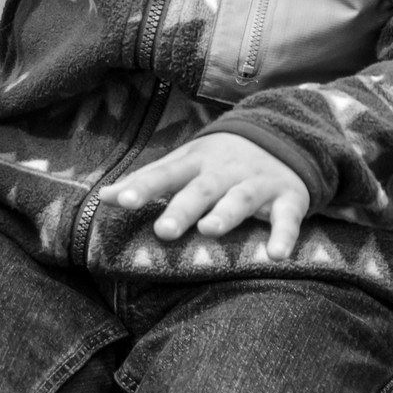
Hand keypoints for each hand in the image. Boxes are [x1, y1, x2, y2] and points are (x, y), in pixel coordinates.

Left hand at [102, 132, 310, 259]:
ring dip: (226, 214)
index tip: (120, 200)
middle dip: (181, 209)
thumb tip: (105, 197)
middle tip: (162, 231)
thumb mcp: (183, 164)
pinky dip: (284, 235)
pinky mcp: (288, 197)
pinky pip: (287, 218)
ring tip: (209, 230)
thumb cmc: (217, 161)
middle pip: (200, 190)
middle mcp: (223, 172)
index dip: (142, 187)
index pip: (164, 174)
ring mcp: (257, 183)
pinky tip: (276, 255)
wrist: (279, 137)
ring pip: (240, 199)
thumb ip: (147, 182)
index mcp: (193, 163)